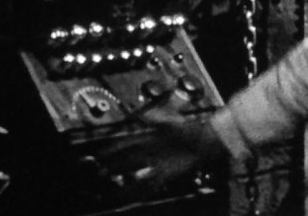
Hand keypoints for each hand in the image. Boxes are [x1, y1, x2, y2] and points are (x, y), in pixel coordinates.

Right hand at [95, 110, 225, 186]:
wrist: (209, 141)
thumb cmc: (192, 129)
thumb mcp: (172, 122)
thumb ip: (154, 118)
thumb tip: (138, 114)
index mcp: (153, 136)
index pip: (128, 143)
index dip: (115, 148)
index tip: (101, 153)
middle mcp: (153, 150)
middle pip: (129, 159)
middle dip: (114, 164)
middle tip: (99, 171)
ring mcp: (159, 162)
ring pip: (135, 171)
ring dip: (122, 176)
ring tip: (108, 182)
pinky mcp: (167, 172)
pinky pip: (150, 182)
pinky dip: (139, 188)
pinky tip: (129, 193)